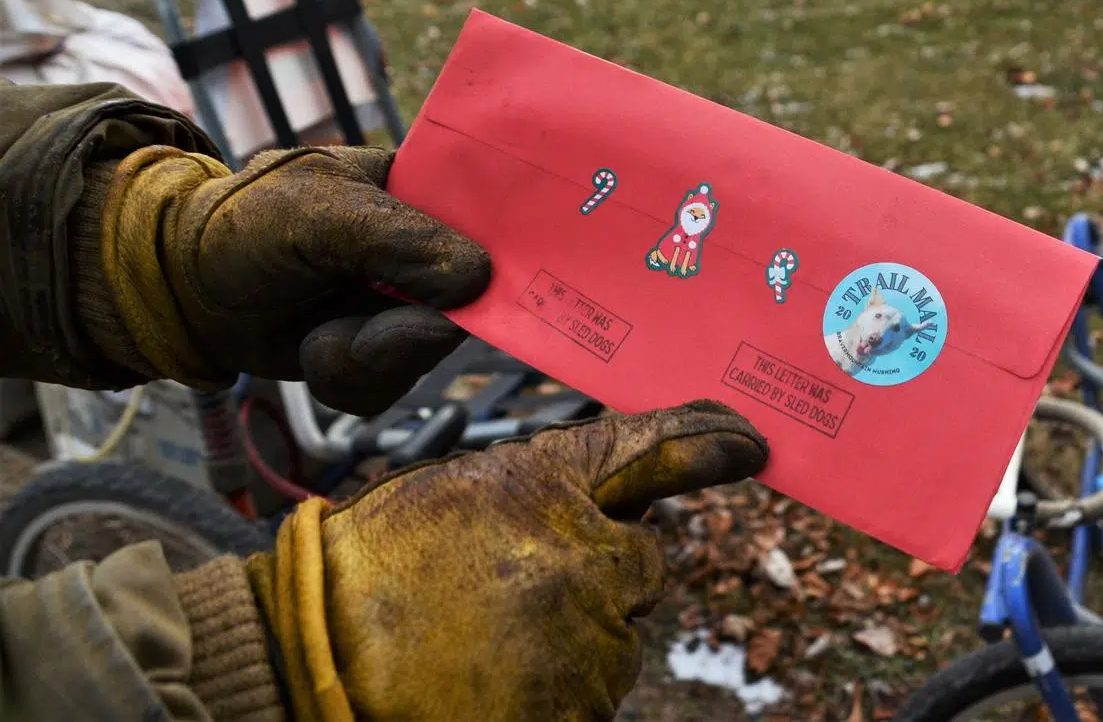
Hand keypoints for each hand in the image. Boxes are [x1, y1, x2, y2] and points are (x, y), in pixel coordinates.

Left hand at [83, 145, 489, 413]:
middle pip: (472, 307)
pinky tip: (316, 353)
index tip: (513, 293)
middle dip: (410, 333)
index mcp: (421, 193)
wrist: (183, 292)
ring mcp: (404, 307)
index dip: (515, 256)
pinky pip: (392, 388)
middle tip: (364, 331)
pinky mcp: (379, 355)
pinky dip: (348, 380)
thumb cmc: (244, 227)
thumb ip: (398, 240)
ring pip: (428, 356)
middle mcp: (425, 252)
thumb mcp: (318, 214)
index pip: (496, 220)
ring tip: (320, 337)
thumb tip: (479, 279)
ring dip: (367, 359)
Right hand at [245, 400, 768, 721]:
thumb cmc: (369, 576)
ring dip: (577, 636)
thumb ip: (540, 492)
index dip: (704, 443)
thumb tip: (604, 510)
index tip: (750, 443)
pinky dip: (561, 688)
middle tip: (526, 588)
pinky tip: (498, 681)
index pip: (646, 451)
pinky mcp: (580, 707)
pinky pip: (595, 691)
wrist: (317, 666)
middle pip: (644, 561)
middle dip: (607, 571)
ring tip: (489, 642)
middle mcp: (579, 557)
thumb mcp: (454, 494)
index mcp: (540, 487)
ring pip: (618, 634)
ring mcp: (584, 641)